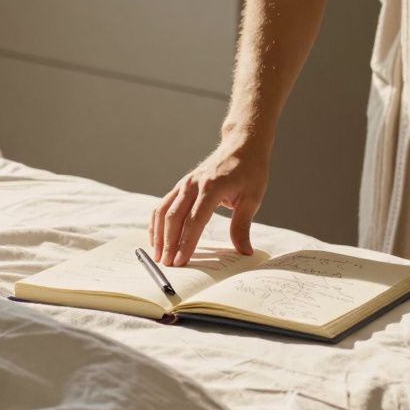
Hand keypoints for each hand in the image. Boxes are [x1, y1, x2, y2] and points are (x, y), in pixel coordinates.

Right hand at [149, 140, 269, 265]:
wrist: (242, 144)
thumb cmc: (250, 170)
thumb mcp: (253, 198)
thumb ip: (242, 226)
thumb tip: (244, 252)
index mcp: (212, 187)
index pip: (195, 220)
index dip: (186, 242)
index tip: (181, 261)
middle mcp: (193, 184)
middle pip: (174, 217)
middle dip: (169, 243)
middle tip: (167, 264)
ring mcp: (184, 184)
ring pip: (163, 211)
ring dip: (158, 234)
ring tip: (158, 255)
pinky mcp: (180, 186)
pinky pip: (162, 205)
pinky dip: (157, 223)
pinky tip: (156, 238)